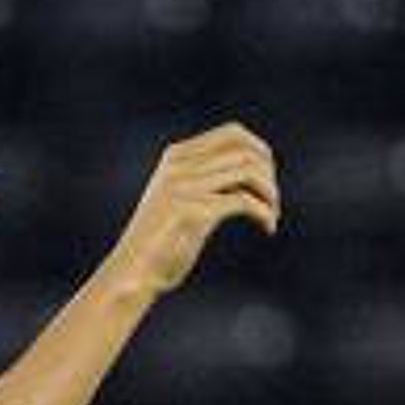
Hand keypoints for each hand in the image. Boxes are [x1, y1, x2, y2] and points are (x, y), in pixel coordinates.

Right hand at [108, 121, 280, 295]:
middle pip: (246, 152)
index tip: (267, 176)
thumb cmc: (161, 239)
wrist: (133, 271)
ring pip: (249, 172)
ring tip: (272, 216)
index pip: (232, 132)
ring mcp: (185, 188)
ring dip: (271, 194)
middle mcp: (180, 167)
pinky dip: (265, 213)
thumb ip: (202, 177)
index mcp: (176, 157)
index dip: (259, 150)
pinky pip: (244, 201)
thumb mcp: (177, 197)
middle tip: (271, 201)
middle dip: (269, 175)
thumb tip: (249, 165)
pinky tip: (268, 228)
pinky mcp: (193, 213)